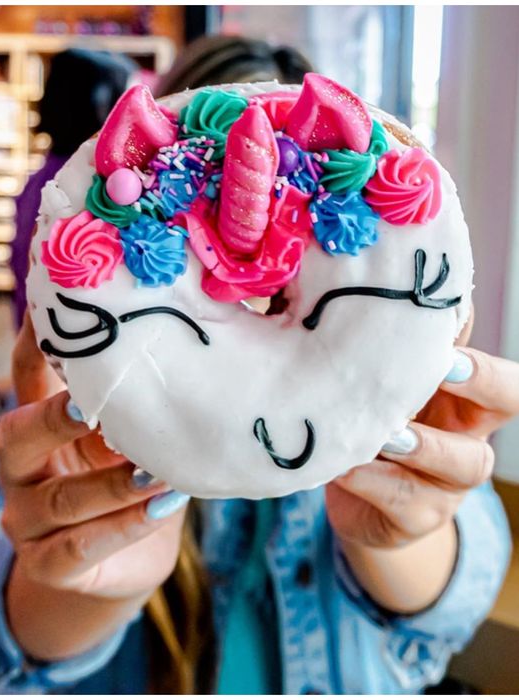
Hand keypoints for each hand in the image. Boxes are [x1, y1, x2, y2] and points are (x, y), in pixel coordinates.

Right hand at [0, 315, 186, 598]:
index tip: (52, 308)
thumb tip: (198, 326)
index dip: (34, 343)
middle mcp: (19, 469)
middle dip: (55, 420)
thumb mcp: (126, 437)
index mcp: (36, 425)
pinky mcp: (47, 565)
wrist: (121, 568)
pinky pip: (79, 548)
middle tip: (94, 406)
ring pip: (62, 500)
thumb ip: (139, 398)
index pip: (26, 375)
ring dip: (113, 485)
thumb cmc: (125, 483)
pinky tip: (160, 510)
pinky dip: (122, 529)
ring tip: (158, 472)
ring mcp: (26, 520)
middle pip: (17, 437)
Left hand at [326, 309, 518, 611]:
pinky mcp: (419, 519)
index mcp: (460, 394)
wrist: (354, 505)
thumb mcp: (370, 387)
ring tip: (385, 432)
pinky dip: (373, 480)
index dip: (479, 348)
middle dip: (481, 380)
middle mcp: (469, 433)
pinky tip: (343, 465)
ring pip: (464, 461)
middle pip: (507, 401)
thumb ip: (368, 345)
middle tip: (444, 365)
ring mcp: (451, 481)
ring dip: (425, 443)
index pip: (494, 363)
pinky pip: (407, 501)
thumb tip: (335, 278)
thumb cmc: (362, 426)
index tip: (445, 333)